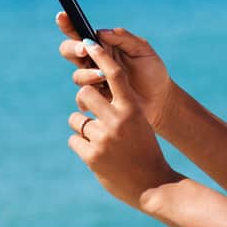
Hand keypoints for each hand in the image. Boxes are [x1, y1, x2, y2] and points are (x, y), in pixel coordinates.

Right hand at [57, 14, 174, 129]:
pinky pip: (82, 99)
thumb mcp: (143, 50)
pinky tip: (104, 93)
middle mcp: (94, 62)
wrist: (160, 99)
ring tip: (104, 74)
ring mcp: (93, 81)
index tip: (63, 16)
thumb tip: (101, 32)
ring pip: (77, 75)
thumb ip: (125, 39)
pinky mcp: (95, 101)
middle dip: (73, 48)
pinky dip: (90, 95)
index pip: (80, 32)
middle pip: (69, 51)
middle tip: (85, 50)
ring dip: (88, 73)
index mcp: (103, 46)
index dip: (68, 23)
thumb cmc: (152, 71)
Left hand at [67, 39, 180, 208]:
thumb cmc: (145, 149)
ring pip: (76, 119)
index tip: (88, 42)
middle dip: (84, 100)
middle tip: (91, 110)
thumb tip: (93, 96)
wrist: (153, 184)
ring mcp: (103, 138)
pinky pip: (74, 139)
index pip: (114, 74)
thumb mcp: (139, 123)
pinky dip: (81, 144)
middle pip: (85, 93)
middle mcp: (117, 120)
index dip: (100, 56)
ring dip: (82, 127)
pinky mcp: (91, 156)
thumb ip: (120, 109)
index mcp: (132, 108)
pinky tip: (97, 154)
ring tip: (98, 140)